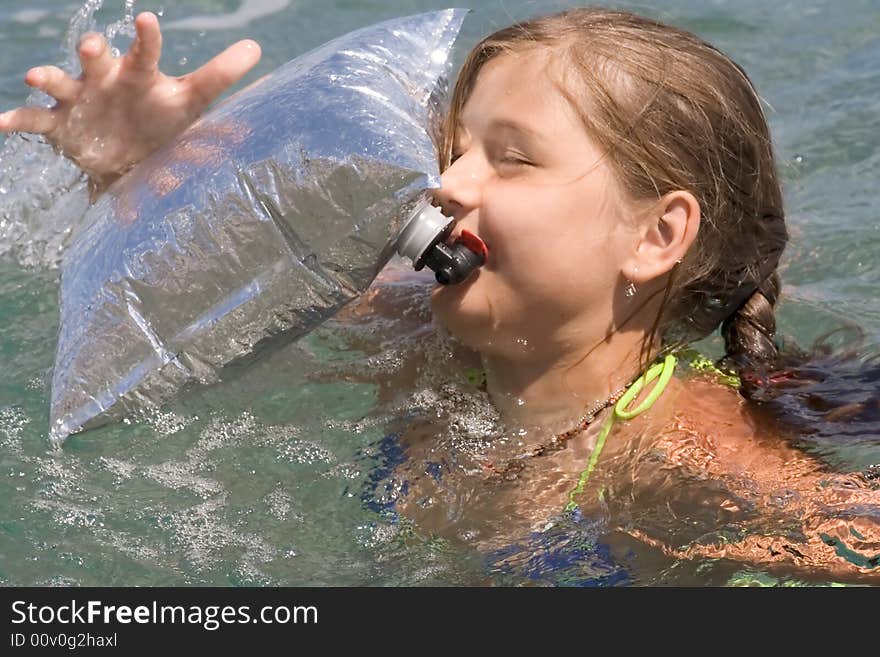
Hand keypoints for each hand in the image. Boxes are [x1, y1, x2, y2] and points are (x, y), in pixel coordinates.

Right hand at [0, 11, 260, 199]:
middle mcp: (105, 81)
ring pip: (59, 81)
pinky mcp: (60, 125)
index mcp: (138, 75)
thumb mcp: (192, 101)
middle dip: (92, 50)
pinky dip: (16, 121)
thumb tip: (256, 48)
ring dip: (48, 77)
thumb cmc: (162, 119)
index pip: (146, 52)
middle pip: (95, 58)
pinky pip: (34, 120)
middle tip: (92, 45)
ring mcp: (79, 101)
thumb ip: (220, 75)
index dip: (147, 37)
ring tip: (36, 77)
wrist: (130, 158)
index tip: (147, 19)